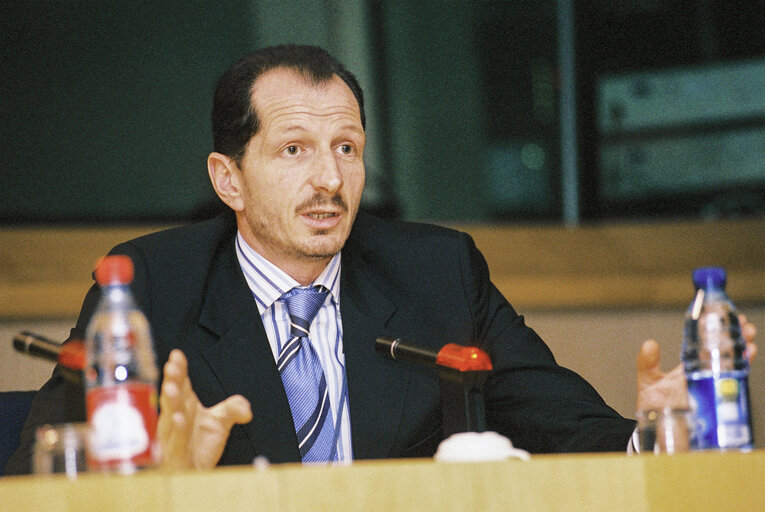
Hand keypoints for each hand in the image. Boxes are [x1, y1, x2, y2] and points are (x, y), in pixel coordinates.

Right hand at [157, 349, 252, 469]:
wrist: (195, 474)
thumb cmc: (199, 445)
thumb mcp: (220, 422)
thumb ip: (233, 409)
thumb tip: (246, 408)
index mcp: (185, 406)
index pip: (181, 385)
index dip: (179, 370)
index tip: (177, 355)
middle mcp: (175, 419)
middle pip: (173, 397)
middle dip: (172, 381)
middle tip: (172, 366)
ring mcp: (172, 437)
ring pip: (170, 417)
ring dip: (171, 402)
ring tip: (172, 387)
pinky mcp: (175, 456)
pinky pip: (175, 442)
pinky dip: (177, 431)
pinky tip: (180, 419)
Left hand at [636, 315, 756, 411]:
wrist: (653, 432)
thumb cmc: (654, 406)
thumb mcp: (648, 381)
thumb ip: (647, 363)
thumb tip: (650, 343)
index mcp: (690, 369)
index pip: (709, 348)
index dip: (721, 334)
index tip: (732, 319)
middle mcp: (703, 378)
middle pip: (725, 356)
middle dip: (738, 341)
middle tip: (746, 328)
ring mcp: (710, 391)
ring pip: (731, 371)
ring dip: (743, 356)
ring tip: (749, 343)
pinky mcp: (714, 406)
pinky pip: (729, 391)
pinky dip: (737, 378)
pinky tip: (744, 367)